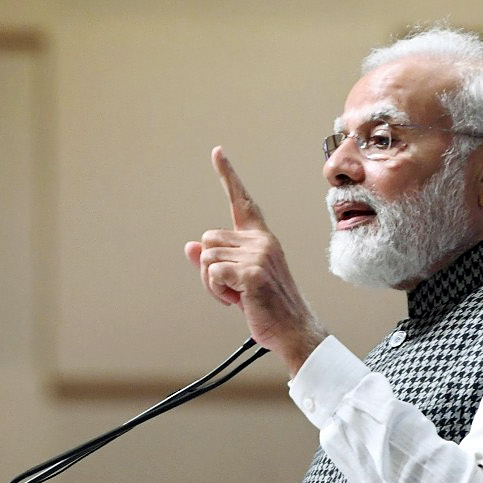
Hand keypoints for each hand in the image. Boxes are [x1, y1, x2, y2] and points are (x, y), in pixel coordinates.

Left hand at [185, 146, 324, 376]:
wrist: (292, 330)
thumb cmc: (267, 307)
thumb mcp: (238, 280)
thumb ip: (215, 262)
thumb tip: (190, 246)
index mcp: (262, 239)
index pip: (242, 202)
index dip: (228, 176)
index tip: (217, 152)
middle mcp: (262, 241)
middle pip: (208, 240)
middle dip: (209, 268)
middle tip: (232, 288)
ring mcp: (258, 255)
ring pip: (206, 258)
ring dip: (212, 283)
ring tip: (237, 295)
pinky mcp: (252, 273)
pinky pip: (213, 273)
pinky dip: (216, 291)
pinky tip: (237, 300)